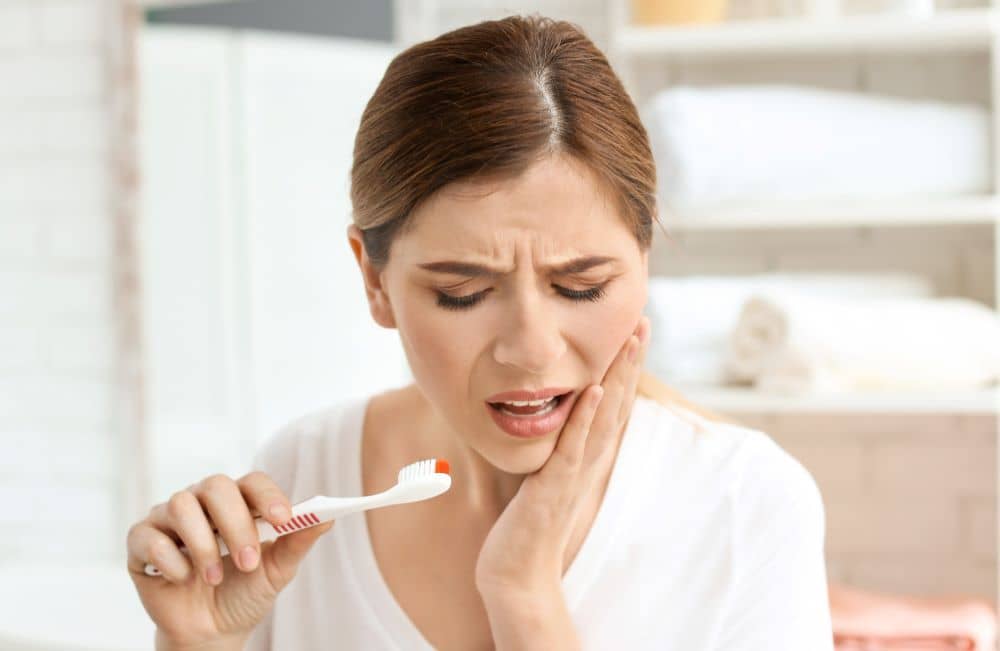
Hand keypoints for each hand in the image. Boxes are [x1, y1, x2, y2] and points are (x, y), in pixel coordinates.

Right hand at [126, 472, 334, 647]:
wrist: (210, 633)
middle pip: (215, 486)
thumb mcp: (277, 571)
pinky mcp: (140, 542)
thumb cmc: (244, 593)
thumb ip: (299, 541)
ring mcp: (167, 519)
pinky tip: (183, 578)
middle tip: (248, 562)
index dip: (268, 496)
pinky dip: (169, 559)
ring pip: (180, 505)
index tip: (284, 519)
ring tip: (213, 578)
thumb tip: (328, 517)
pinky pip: (148, 535)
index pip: (252, 481)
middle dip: (236, 525)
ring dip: (203, 544)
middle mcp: (201, 502)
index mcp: (238, 503)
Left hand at [474, 316, 650, 597]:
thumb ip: (559, 447)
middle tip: (643, 321)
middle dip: (630, 360)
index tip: (634, 331)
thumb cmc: (529, 525)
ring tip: (630, 340)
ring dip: (618, 376)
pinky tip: (594, 388)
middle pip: (617, 401)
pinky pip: (573, 445)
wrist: (518, 572)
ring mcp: (575, 471)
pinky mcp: (555, 485)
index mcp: (587, 454)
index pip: (613, 402)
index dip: (625, 367)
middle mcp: (589, 459)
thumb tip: (559, 421)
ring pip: (604, 416)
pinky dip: (586, 416)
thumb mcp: (548, 474)